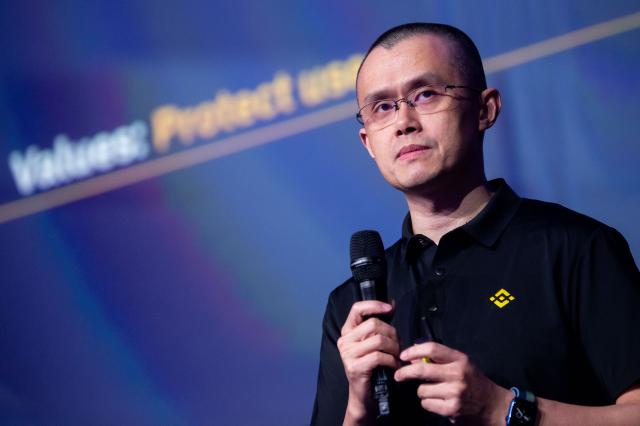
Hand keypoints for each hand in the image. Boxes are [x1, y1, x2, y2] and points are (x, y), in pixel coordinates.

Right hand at [337, 300, 399, 422]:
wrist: (365, 395)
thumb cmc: (372, 366)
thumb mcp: (374, 342)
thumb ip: (381, 323)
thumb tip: (391, 303)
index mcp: (348, 331)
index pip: (357, 308)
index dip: (374, 305)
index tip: (389, 308)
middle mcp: (345, 340)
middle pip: (374, 324)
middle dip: (392, 333)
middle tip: (398, 345)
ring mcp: (348, 354)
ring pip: (378, 340)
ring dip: (394, 348)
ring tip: (397, 356)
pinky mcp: (355, 367)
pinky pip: (379, 356)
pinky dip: (392, 361)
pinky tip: (394, 366)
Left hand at [394, 342, 511, 424]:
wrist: (490, 404)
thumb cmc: (471, 381)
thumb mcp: (459, 364)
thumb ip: (439, 359)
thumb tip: (412, 357)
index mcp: (459, 359)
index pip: (432, 348)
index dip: (413, 351)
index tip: (403, 355)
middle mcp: (457, 374)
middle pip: (422, 370)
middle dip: (405, 372)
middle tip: (398, 375)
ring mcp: (455, 392)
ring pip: (421, 390)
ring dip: (422, 391)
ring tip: (433, 391)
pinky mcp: (451, 408)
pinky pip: (426, 403)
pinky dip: (428, 403)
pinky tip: (438, 401)